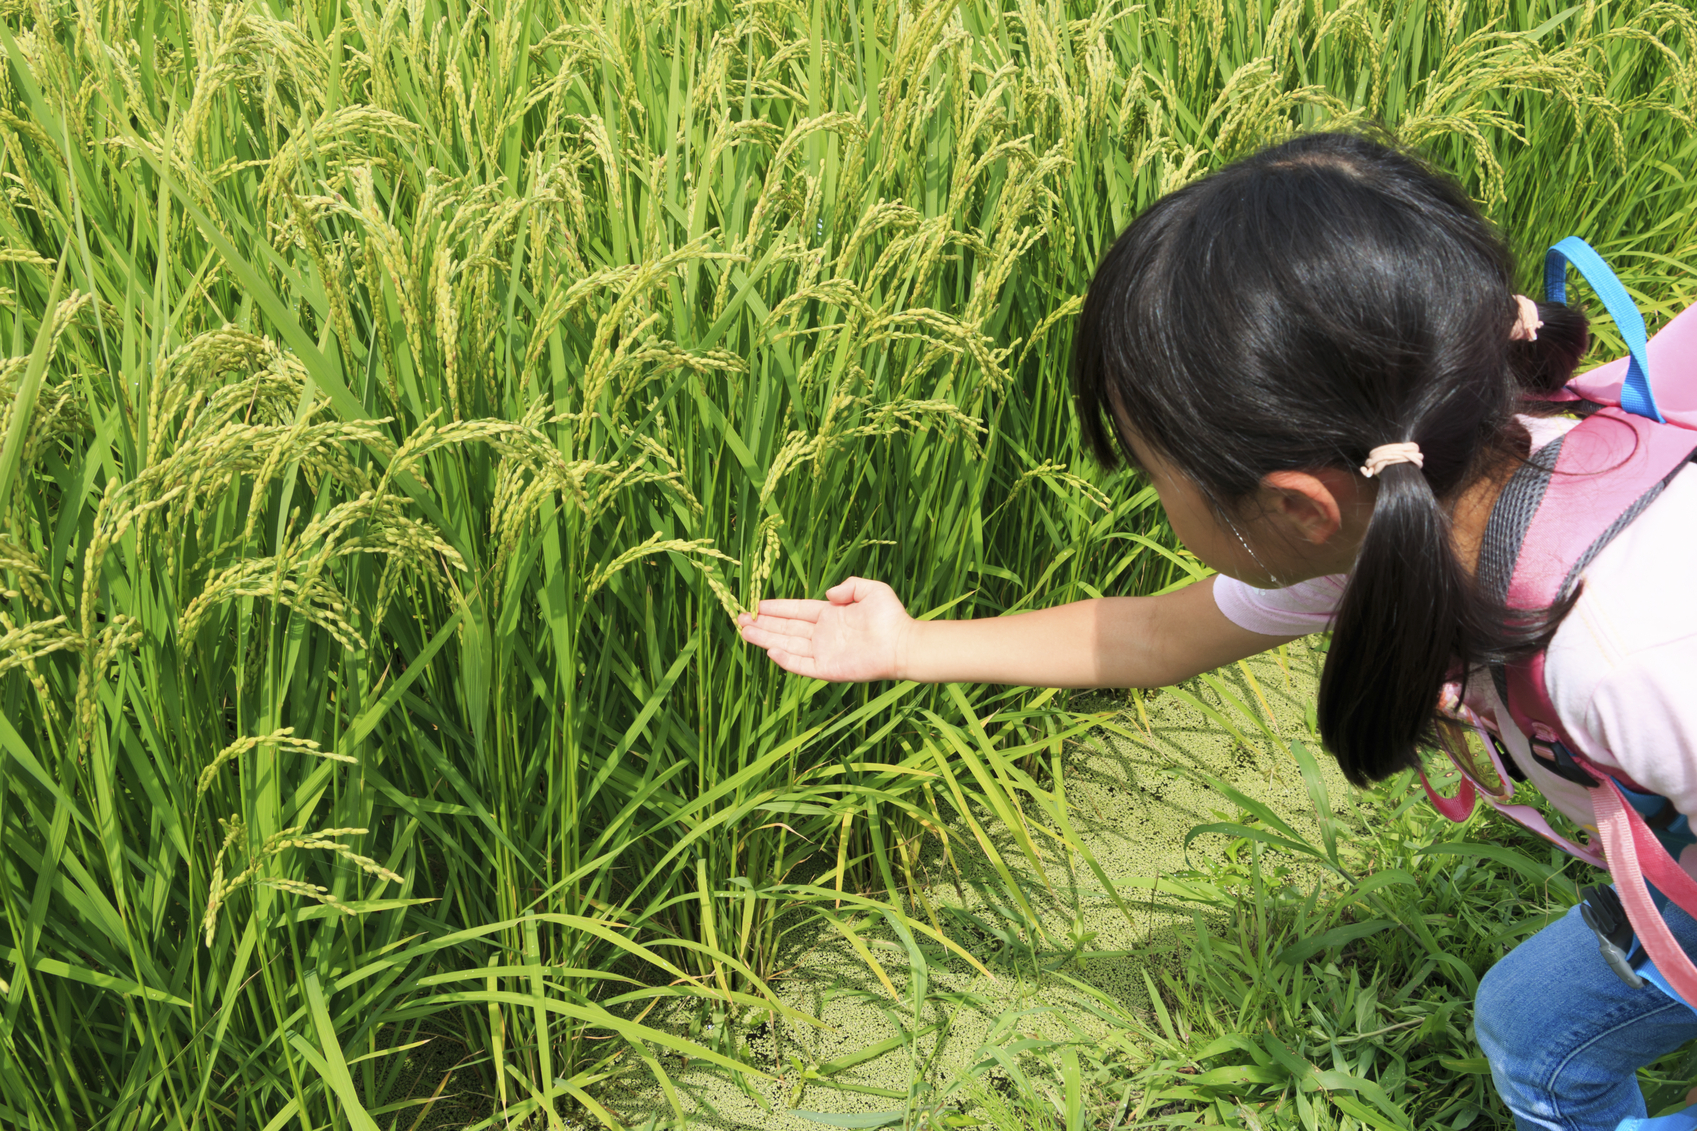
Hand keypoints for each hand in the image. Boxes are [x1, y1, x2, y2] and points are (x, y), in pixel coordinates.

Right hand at [736, 576, 912, 681]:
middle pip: (786, 628)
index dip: (776, 608)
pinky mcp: (828, 669)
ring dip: (766, 639)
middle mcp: (823, 634)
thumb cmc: (891, 617)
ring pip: (787, 645)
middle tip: (739, 618)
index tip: (755, 604)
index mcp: (830, 615)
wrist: (903, 644)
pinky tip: (770, 651)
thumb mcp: (871, 590)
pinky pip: (802, 665)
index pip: (796, 611)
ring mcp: (824, 652)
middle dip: (762, 624)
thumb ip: (849, 587)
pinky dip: (786, 660)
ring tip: (744, 631)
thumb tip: (828, 594)